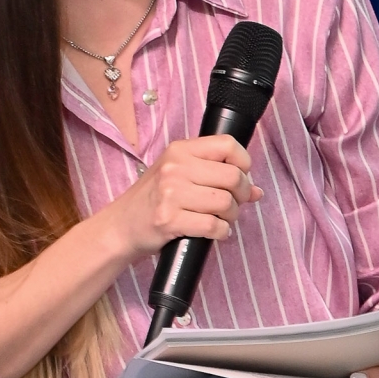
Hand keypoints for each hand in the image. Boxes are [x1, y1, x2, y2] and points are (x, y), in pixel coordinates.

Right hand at [111, 134, 262, 261]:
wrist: (121, 226)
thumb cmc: (152, 200)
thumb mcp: (178, 175)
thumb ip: (215, 176)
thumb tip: (257, 191)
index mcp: (180, 150)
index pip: (228, 144)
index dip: (244, 163)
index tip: (241, 177)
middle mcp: (175, 167)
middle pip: (233, 176)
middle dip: (242, 195)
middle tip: (235, 205)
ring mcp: (171, 193)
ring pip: (225, 202)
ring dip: (231, 216)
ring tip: (222, 220)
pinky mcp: (169, 219)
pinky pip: (213, 226)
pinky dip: (221, 233)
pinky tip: (215, 232)